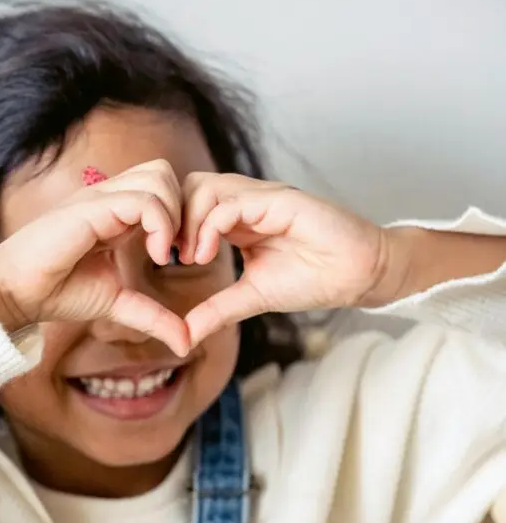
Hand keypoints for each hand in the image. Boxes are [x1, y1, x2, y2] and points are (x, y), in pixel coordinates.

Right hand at [0, 160, 189, 356]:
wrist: (19, 294)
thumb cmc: (60, 293)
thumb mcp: (120, 304)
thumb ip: (154, 317)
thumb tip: (186, 343)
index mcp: (116, 212)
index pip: (161, 187)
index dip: (180, 217)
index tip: (180, 256)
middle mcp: (108, 197)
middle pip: (163, 172)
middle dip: (183, 209)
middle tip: (180, 252)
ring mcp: (99, 198)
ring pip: (159, 177)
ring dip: (173, 216)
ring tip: (166, 255)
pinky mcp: (92, 208)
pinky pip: (143, 200)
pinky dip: (161, 226)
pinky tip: (157, 257)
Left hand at [179, 174, 396, 346]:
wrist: (358, 274)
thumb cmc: (312, 280)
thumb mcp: (251, 298)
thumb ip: (217, 311)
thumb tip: (184, 336)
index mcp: (239, 219)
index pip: (189, 203)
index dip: (171, 226)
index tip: (165, 259)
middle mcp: (247, 202)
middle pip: (189, 186)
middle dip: (172, 219)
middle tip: (171, 256)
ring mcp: (262, 198)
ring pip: (204, 187)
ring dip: (188, 222)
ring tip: (193, 258)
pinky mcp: (278, 200)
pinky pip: (230, 203)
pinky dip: (210, 227)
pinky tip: (207, 254)